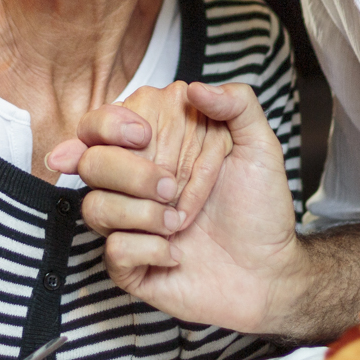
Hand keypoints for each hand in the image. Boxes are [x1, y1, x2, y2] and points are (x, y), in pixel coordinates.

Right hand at [74, 83, 306, 332]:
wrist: (270, 272)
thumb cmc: (261, 209)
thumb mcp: (260, 147)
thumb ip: (237, 104)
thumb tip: (195, 87)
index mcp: (155, 147)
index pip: (100, 123)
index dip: (109, 125)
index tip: (143, 136)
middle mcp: (134, 182)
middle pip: (89, 162)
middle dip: (130, 173)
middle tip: (170, 187)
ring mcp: (129, 223)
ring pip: (93, 207)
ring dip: (142, 215)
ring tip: (180, 223)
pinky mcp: (130, 263)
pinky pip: (113, 251)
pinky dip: (149, 251)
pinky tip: (176, 253)